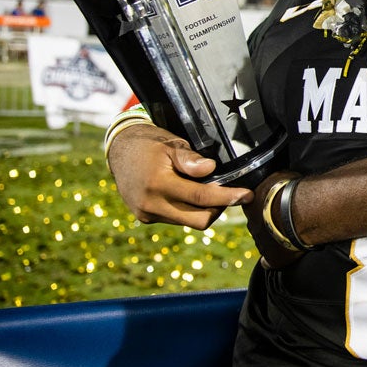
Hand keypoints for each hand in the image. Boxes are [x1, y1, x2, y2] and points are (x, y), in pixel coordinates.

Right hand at [108, 123, 251, 227]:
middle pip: (198, 220)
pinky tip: (190, 194)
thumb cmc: (149, 144)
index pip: (201, 198)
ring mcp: (147, 214)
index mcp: (158, 184)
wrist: (119, 150)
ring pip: (188, 222)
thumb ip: (190, 159)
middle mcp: (151, 204)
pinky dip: (188, 210)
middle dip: (218, 209)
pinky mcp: (146, 217)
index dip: (227, 198)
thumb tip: (210, 169)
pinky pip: (176, 219)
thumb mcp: (171, 144)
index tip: (247, 195)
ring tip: (208, 190)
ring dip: (204, 210)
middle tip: (230, 192)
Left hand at [245, 170, 304, 269]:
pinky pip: (269, 261)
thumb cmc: (293, 191)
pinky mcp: (273, 257)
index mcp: (251, 204)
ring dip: (276, 237)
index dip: (266, 206)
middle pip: (259, 224)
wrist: (302, 211)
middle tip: (286, 218)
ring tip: (292, 232)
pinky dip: (272, 260)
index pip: (254, 207)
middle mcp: (252, 224)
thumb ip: (275, 180)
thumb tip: (279, 178)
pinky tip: (279, 257)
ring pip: (265, 240)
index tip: (276, 204)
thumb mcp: (281, 176)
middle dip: (269, 222)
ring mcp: (261, 241)